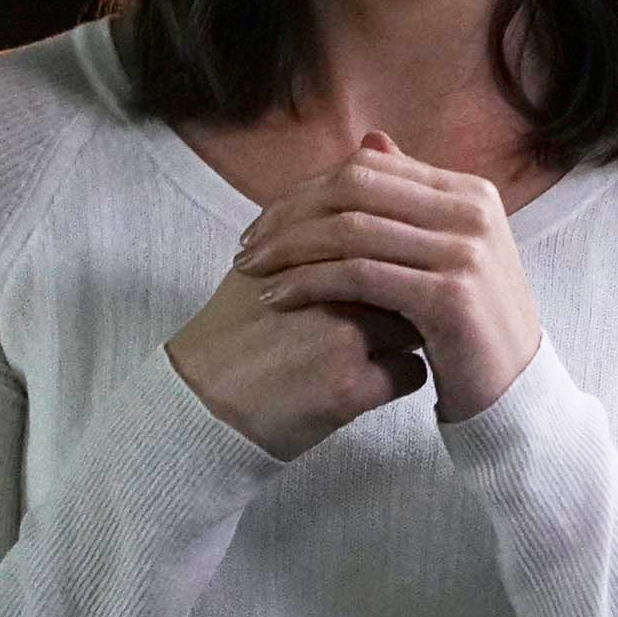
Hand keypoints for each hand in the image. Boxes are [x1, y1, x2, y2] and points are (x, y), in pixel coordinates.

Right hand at [163, 257, 428, 461]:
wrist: (200, 405)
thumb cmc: (231, 336)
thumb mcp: (258, 270)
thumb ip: (303, 238)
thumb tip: (351, 210)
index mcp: (308, 256)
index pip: (385, 238)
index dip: (390, 261)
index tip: (384, 280)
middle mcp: (329, 291)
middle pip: (406, 279)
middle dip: (405, 295)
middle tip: (390, 315)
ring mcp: (345, 341)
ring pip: (417, 325)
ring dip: (408, 336)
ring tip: (373, 351)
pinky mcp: (353, 391)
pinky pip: (412, 374)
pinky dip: (400, 379)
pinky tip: (372, 383)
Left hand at [231, 131, 542, 423]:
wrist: (514, 391)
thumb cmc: (468, 325)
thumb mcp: (446, 251)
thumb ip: (411, 199)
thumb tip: (371, 142)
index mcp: (470, 192)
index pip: (368, 167)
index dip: (306, 189)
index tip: (265, 222)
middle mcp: (472, 211)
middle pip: (355, 190)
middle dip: (289, 215)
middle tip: (248, 246)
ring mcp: (465, 251)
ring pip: (351, 230)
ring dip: (290, 249)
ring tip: (253, 271)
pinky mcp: (450, 295)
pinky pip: (360, 276)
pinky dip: (309, 283)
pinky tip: (279, 298)